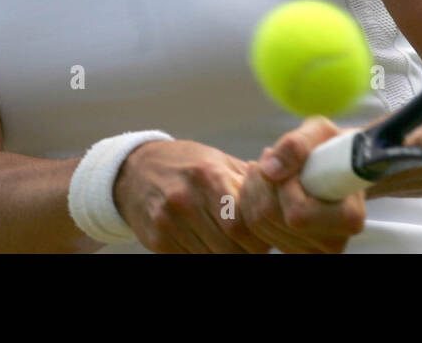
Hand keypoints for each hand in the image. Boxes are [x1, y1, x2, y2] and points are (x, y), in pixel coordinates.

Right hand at [113, 139, 270, 252]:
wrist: (136, 170)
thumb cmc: (189, 165)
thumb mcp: (219, 162)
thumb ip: (250, 179)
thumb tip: (285, 189)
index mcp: (208, 176)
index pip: (242, 223)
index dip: (260, 235)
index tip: (266, 234)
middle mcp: (185, 199)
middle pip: (228, 247)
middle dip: (248, 250)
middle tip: (255, 244)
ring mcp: (167, 222)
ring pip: (211, 257)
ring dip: (229, 255)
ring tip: (236, 243)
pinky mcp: (156, 241)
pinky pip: (191, 259)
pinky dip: (205, 255)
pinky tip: (211, 243)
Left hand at [238, 116, 366, 252]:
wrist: (341, 166)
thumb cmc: (333, 148)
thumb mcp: (320, 131)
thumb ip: (297, 146)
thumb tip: (269, 170)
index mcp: (349, 216)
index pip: (297, 213)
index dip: (284, 185)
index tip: (291, 164)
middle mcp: (334, 243)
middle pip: (272, 217)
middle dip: (263, 182)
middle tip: (270, 158)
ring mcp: (314, 251)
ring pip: (259, 224)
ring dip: (254, 189)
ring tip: (268, 168)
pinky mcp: (295, 251)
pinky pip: (256, 231)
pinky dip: (251, 203)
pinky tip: (263, 184)